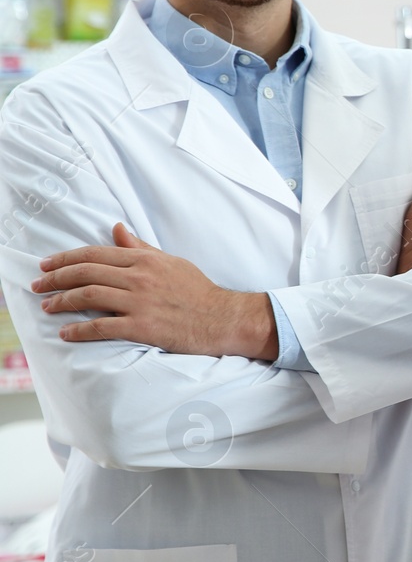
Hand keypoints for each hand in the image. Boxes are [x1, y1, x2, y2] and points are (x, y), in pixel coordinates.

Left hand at [32, 223, 275, 358]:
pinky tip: (66, 331)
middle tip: (38, 285)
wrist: (223, 318)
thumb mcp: (171, 262)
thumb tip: (117, 230)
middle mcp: (139, 278)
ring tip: (47, 306)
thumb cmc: (199, 291)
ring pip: (88, 296)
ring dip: (61, 301)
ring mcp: (140, 302)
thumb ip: (141, 248)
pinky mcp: (142, 327)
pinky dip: (79, 329)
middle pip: (85, 273)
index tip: (47, 265)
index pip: (95, 254)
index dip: (65, 259)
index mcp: (145, 260)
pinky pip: (102, 326)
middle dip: (55, 278)